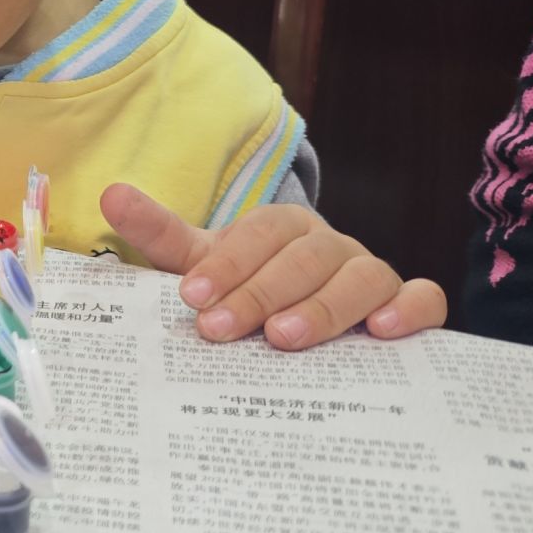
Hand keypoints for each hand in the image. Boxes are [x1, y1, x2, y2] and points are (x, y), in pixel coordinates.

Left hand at [101, 184, 445, 350]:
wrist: (296, 319)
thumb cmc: (245, 290)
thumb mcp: (201, 265)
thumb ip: (160, 233)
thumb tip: (110, 194)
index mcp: (282, 227)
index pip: (259, 233)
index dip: (228, 263)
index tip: (192, 297)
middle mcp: (330, 244)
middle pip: (303, 258)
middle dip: (260, 293)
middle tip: (222, 329)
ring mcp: (371, 273)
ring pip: (361, 277)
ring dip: (323, 307)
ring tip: (285, 338)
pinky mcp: (406, 305)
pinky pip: (423, 299)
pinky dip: (409, 309)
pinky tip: (382, 332)